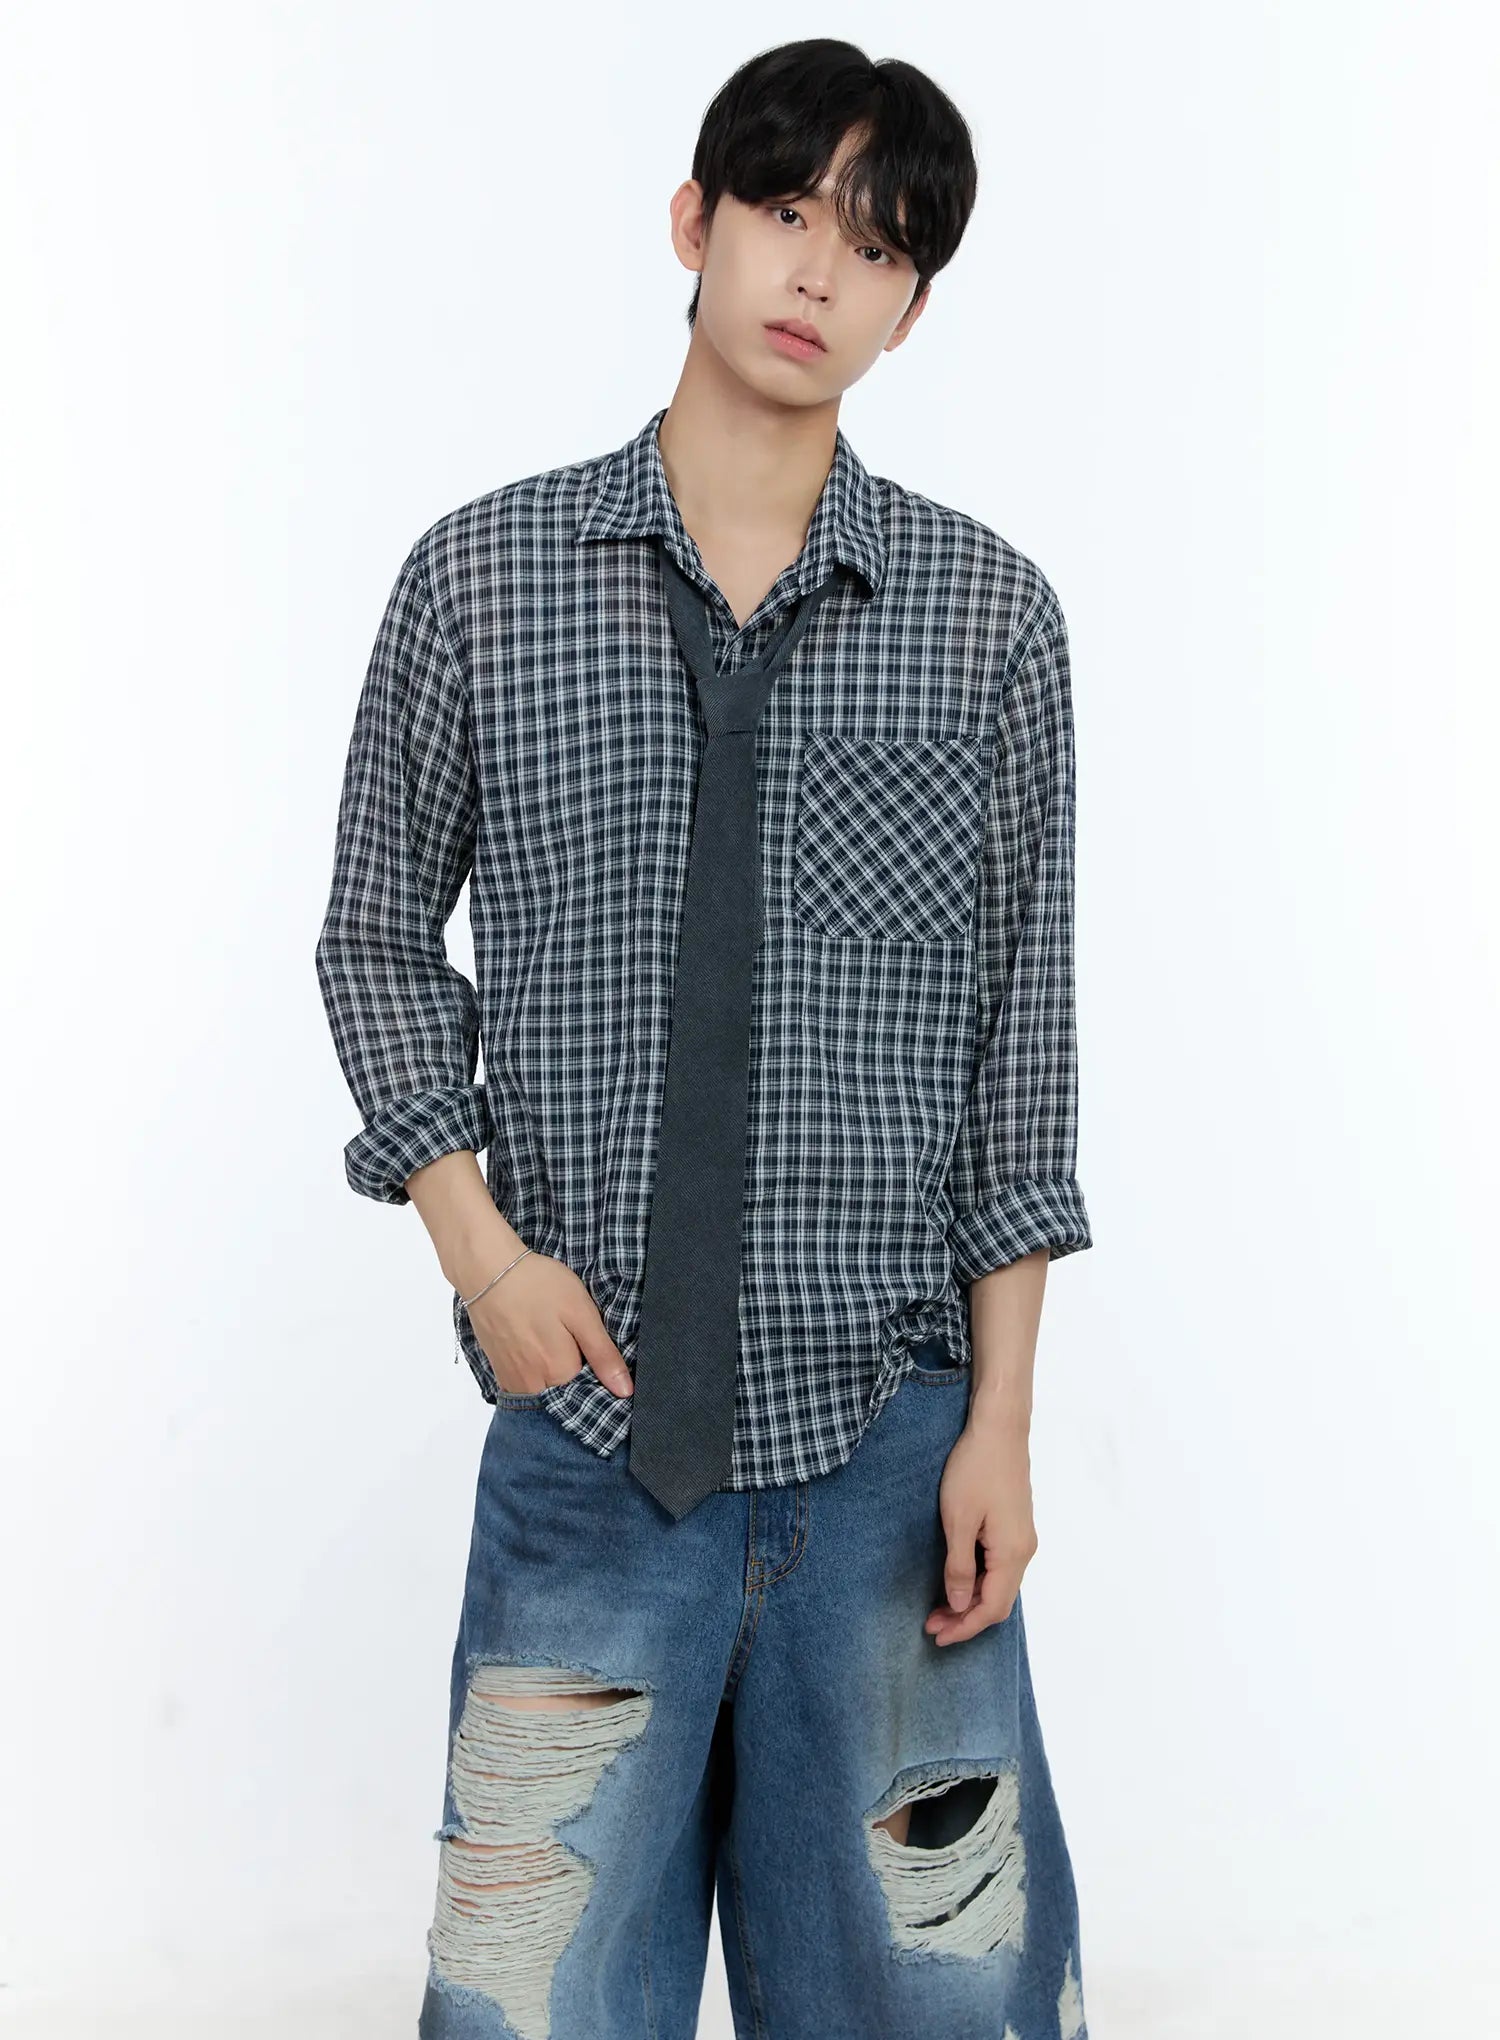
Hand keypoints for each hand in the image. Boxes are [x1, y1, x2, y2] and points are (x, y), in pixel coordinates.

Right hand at [468, 1251, 633, 1399]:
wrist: (488, 1271)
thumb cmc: (539, 1285)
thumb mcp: (581, 1313)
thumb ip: (603, 1355)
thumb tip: (625, 1392)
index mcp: (561, 1372)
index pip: (592, 1382)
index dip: (594, 1359)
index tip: (584, 1335)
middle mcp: (535, 1386)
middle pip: (567, 1385)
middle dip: (573, 1363)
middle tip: (562, 1328)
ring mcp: (514, 1381)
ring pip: (547, 1384)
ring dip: (551, 1365)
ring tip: (547, 1332)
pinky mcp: (499, 1372)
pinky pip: (527, 1381)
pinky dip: (534, 1366)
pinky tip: (532, 1340)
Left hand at [924, 1415, 1036, 1645]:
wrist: (999, 1428)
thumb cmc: (975, 1469)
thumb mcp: (958, 1520)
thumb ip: (960, 1567)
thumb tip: (961, 1606)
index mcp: (1013, 1553)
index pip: (992, 1608)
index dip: (964, 1627)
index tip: (936, 1635)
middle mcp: (1025, 1550)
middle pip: (998, 1601)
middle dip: (966, 1618)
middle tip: (931, 1624)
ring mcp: (1023, 1538)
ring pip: (999, 1584)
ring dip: (971, 1600)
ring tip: (939, 1607)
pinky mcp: (1015, 1526)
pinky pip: (999, 1567)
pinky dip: (978, 1581)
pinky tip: (957, 1579)